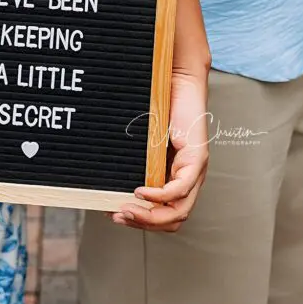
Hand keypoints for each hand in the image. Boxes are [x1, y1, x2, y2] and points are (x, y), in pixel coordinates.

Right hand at [112, 67, 209, 231]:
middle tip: (116, 215)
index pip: (164, 215)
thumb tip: (105, 183)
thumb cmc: (159, 107)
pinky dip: (160, 196)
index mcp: (176, 177)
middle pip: (172, 219)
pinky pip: (180, 189)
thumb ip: (134, 163)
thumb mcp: (142, 144)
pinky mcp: (198, 157)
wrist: (178, 80)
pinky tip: (140, 192)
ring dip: (150, 216)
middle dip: (142, 223)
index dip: (140, 221)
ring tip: (126, 209)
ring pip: (178, 211)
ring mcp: (196, 170)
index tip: (113, 212)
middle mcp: (190, 179)